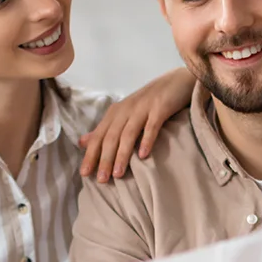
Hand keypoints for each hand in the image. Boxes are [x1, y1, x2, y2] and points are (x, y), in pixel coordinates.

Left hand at [79, 67, 192, 181]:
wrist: (178, 81)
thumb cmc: (151, 101)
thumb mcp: (125, 114)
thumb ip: (106, 129)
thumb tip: (82, 142)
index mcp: (116, 112)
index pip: (99, 136)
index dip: (91, 154)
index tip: (85, 174)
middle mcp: (126, 109)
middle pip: (111, 137)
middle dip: (104, 159)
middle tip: (101, 180)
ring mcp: (143, 108)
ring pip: (128, 134)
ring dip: (122, 154)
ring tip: (118, 174)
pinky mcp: (160, 108)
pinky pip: (152, 126)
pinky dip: (146, 140)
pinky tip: (143, 156)